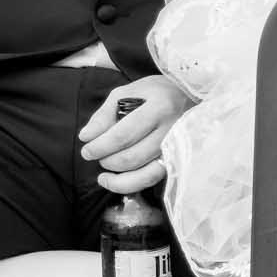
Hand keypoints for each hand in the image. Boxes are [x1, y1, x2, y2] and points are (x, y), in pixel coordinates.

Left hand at [79, 74, 193, 193]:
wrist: (190, 97)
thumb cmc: (156, 92)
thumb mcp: (128, 92)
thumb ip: (104, 114)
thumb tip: (86, 137)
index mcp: (159, 108)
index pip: (124, 134)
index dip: (101, 146)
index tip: (86, 149)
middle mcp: (171, 131)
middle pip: (132, 157)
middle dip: (107, 160)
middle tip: (94, 154)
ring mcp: (177, 149)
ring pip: (144, 174)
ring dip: (117, 177)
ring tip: (102, 172)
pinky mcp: (177, 161)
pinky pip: (152, 179)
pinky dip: (130, 184)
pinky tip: (115, 181)